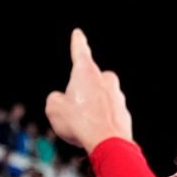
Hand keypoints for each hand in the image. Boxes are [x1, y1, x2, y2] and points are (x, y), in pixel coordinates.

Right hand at [43, 28, 132, 152]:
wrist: (107, 143)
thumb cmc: (79, 123)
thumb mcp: (53, 108)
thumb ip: (55, 99)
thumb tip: (62, 101)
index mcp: (86, 72)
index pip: (80, 51)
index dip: (77, 43)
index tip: (78, 33)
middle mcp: (105, 80)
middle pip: (87, 83)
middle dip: (79, 95)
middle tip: (73, 113)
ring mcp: (117, 96)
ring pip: (97, 101)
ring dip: (89, 111)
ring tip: (83, 128)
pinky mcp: (124, 113)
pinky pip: (106, 116)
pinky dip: (99, 123)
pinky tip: (94, 135)